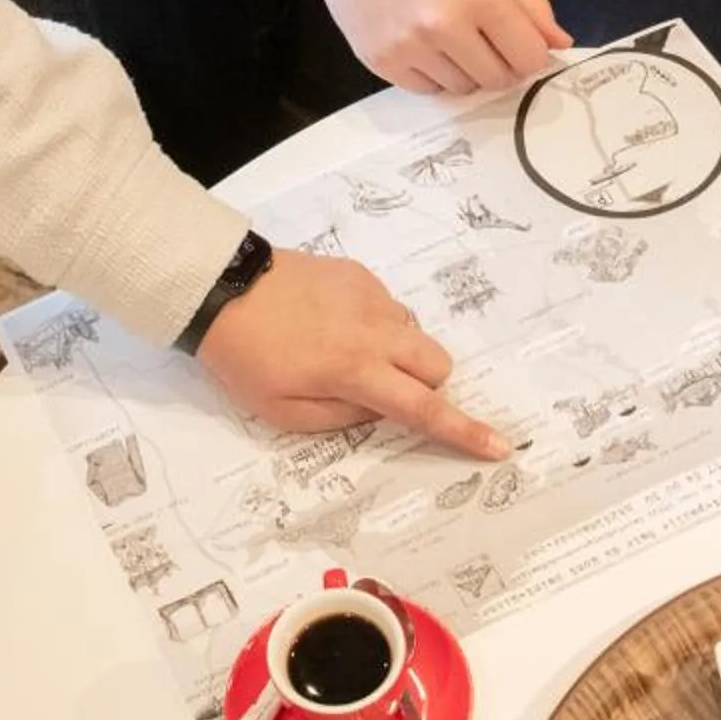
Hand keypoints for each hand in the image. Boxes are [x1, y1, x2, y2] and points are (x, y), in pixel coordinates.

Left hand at [199, 249, 510, 458]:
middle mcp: (374, 331)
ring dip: (399, 353)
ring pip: (414, 333)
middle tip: (386, 391)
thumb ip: (341, 417)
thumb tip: (378, 408)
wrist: (221, 288)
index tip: (499, 445)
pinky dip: (377, 325)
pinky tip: (334, 325)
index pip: (423, 407)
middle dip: (427, 385)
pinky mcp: (359, 274)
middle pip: (437, 363)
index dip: (464, 430)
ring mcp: (370, 296)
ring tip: (348, 355)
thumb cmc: (247, 359)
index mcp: (355, 370)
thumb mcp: (284, 411)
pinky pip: (389, 307)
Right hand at [260, 0, 570, 94]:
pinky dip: (434, 74)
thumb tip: (560, 42)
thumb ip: (527, 1)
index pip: (529, 57)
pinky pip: (427, 90)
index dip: (532, 52)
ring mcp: (409, 47)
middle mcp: (443, 26)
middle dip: (502, 63)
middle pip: (499, 79)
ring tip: (448, 33)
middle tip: (483, 35)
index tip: (520, 41)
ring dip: (466, 70)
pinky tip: (423, 42)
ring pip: (463, 89)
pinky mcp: (380, 62)